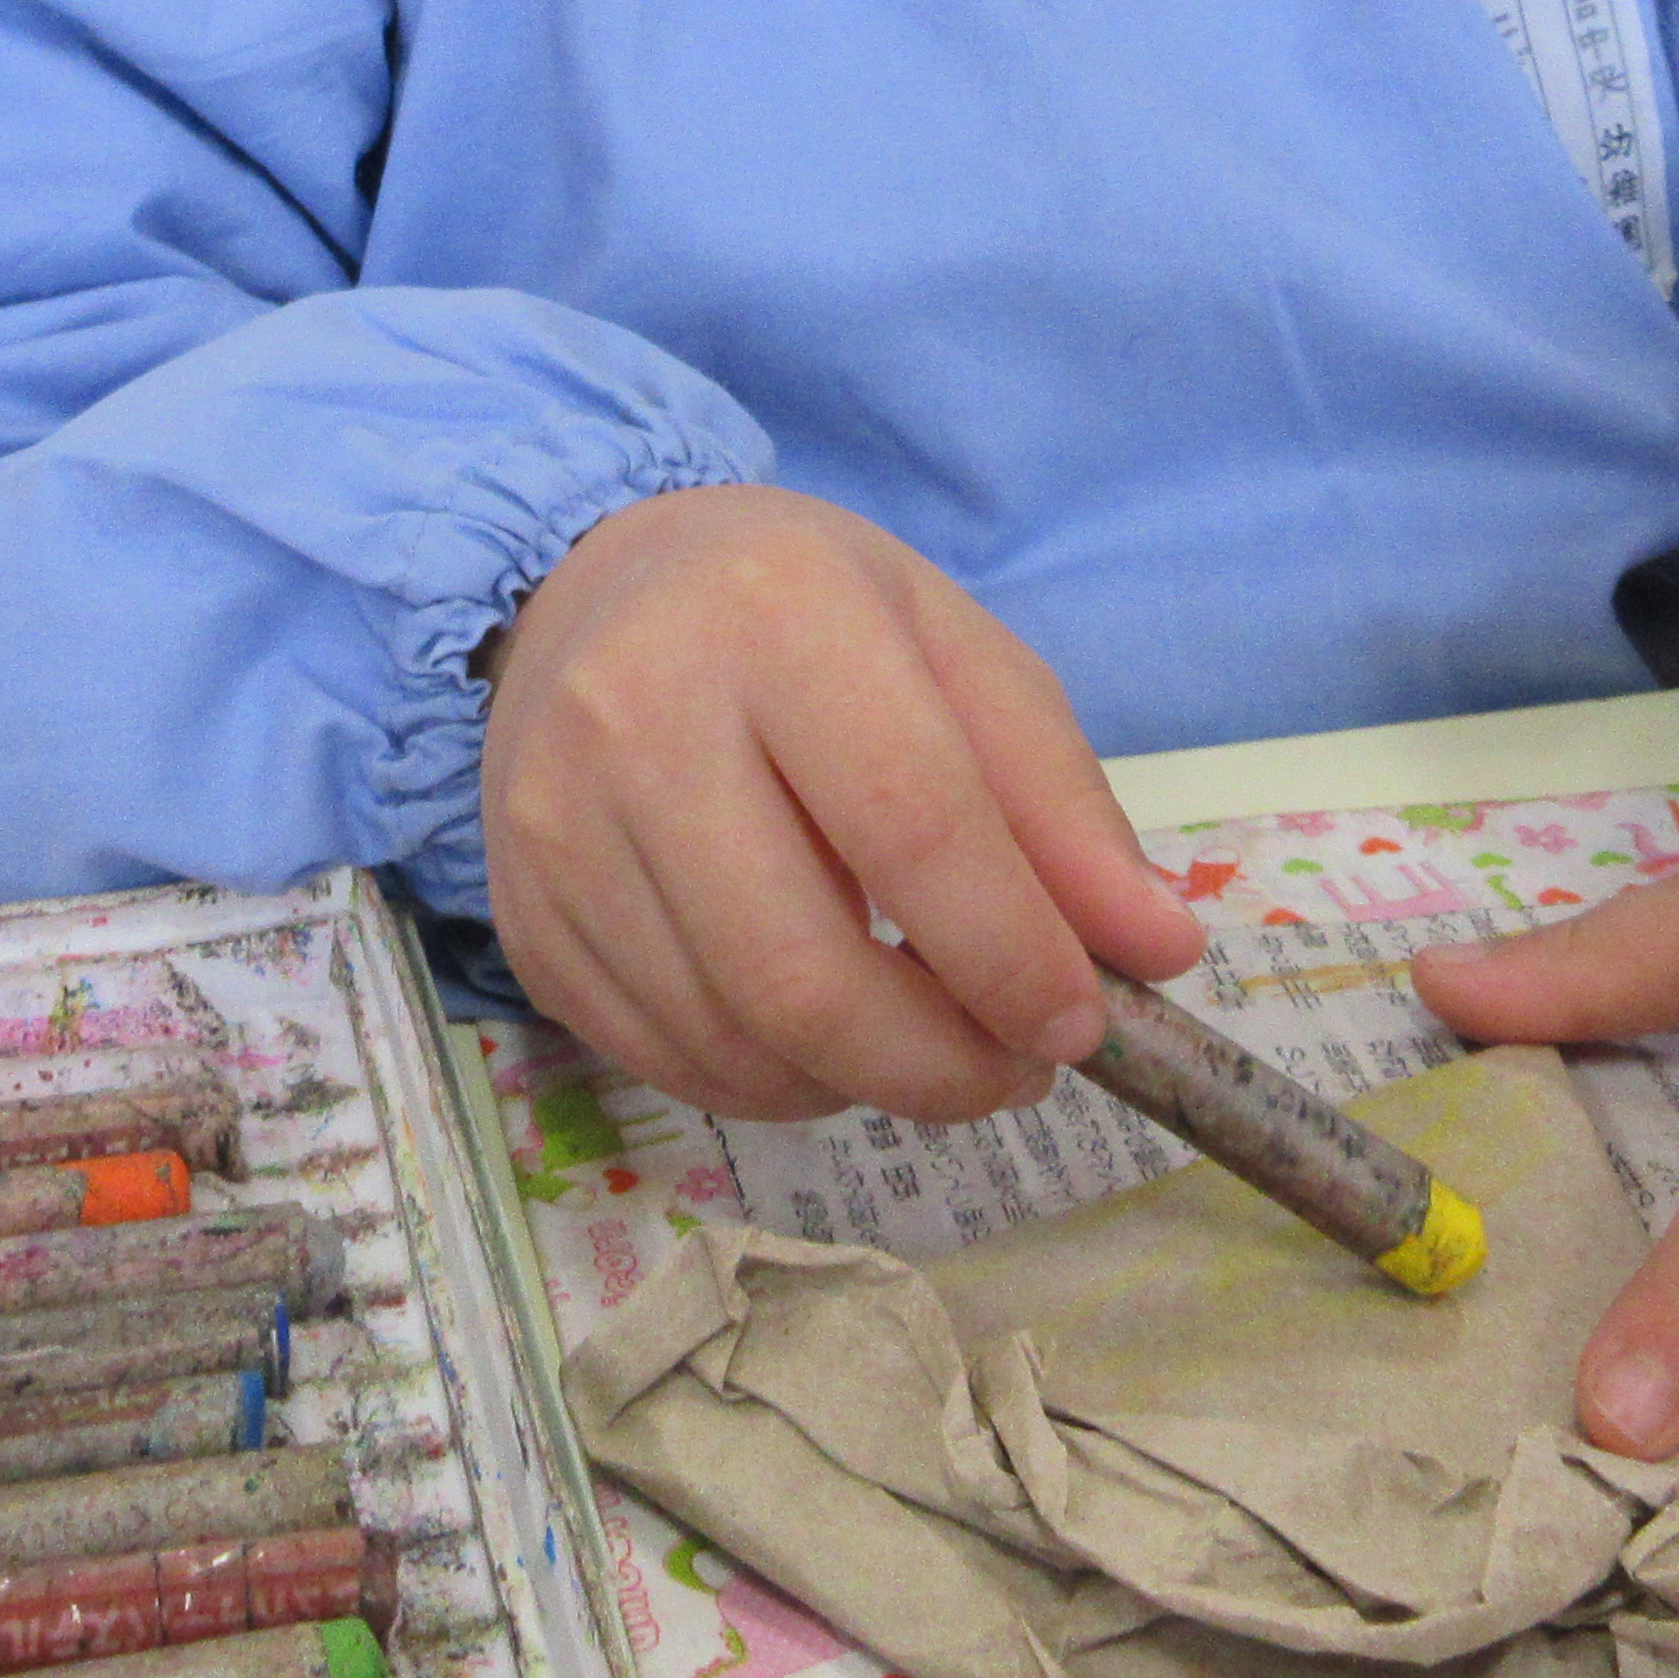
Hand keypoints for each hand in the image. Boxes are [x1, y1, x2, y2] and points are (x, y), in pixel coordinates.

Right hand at [484, 483, 1205, 1123]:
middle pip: (801, 970)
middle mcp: (638, 716)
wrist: (594, 591)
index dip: (1010, 952)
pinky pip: (664, 1060)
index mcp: (777, 616)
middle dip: (937, 1063)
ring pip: (731, 1040)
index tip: (1080, 1025)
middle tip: (1012, 1071)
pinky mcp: (524, 916)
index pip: (911, 821)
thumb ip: (1059, 802)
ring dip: (862, 1086)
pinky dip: (770, 1083)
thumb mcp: (954, 652)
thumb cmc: (804, 617)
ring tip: (925, 1046)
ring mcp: (557, 828)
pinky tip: (817, 1034)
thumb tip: (1155, 954)